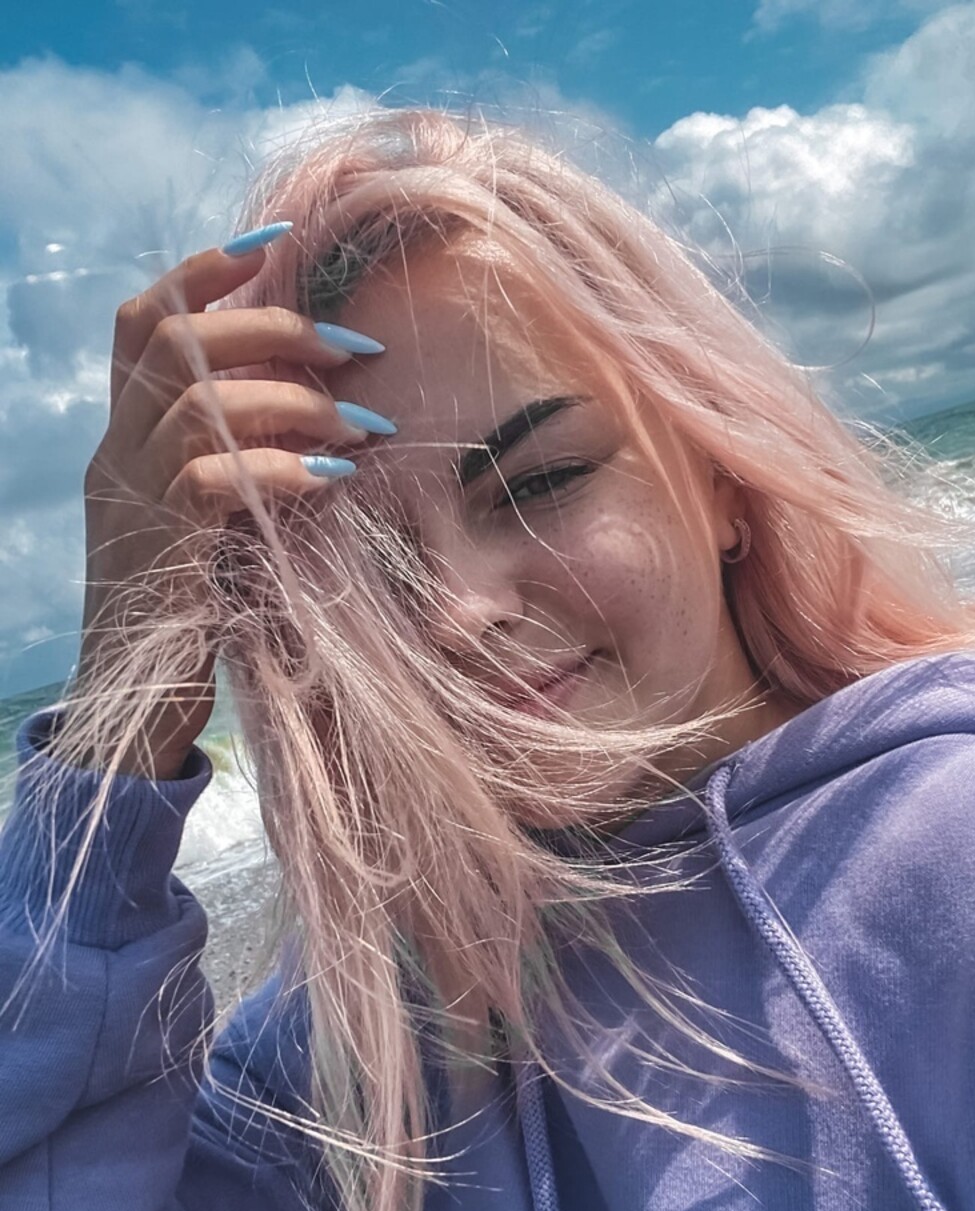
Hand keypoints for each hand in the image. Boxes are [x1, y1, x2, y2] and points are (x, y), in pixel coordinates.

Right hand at [74, 224, 392, 777]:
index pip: (142, 322)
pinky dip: (281, 468)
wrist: (135, 710)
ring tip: (364, 425)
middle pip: (176, 341)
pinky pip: (213, 479)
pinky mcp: (159, 552)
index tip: (276, 242)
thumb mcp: (215, 521)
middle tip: (358, 349)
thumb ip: (240, 459)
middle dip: (274, 326)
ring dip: (295, 400)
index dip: (204, 271)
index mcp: (125, 439)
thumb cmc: (196, 613)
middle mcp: (115, 455)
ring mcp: (129, 501)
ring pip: (199, 401)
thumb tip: (319, 411)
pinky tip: (332, 479)